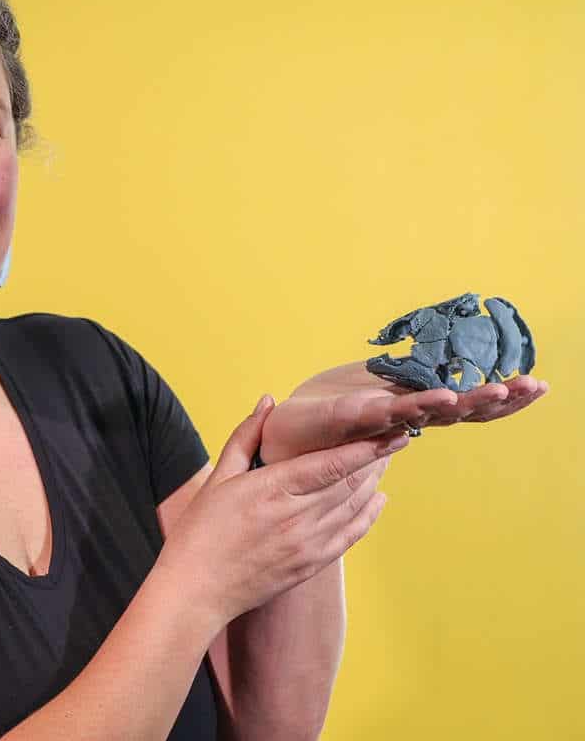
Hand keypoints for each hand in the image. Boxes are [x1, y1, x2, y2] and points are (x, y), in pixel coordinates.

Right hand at [157, 397, 398, 629]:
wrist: (196, 589)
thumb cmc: (200, 531)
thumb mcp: (218, 477)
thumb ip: (246, 436)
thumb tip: (268, 402)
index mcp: (272, 489)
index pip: (330, 463)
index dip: (364, 447)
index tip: (389, 432)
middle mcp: (296, 517)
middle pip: (349, 483)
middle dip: (375, 460)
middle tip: (394, 439)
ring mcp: (306, 544)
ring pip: (353, 508)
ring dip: (373, 483)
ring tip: (386, 462)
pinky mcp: (311, 565)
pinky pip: (350, 536)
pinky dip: (368, 516)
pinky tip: (377, 500)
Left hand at [259, 362, 549, 463]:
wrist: (277, 438)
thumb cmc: (319, 420)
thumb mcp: (362, 396)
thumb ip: (395, 392)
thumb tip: (430, 375)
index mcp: (408, 409)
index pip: (460, 404)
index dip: (497, 398)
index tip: (536, 385)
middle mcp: (398, 417)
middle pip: (453, 410)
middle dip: (492, 399)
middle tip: (530, 388)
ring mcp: (375, 419)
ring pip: (424, 412)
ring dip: (456, 401)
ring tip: (491, 393)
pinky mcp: (346, 418)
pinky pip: (380, 412)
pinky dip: (408, 406)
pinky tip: (434, 401)